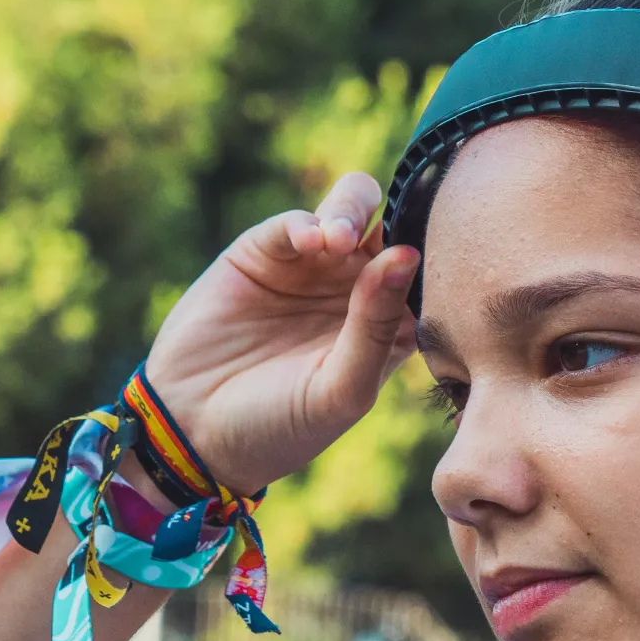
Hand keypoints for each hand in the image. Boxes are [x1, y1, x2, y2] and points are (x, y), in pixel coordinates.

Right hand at [142, 171, 418, 493]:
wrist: (195, 431)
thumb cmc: (282, 425)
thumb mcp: (341, 389)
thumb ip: (375, 326)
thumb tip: (407, 255)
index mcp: (389, 327)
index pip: (429, 278)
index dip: (440, 263)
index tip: (445, 263)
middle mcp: (357, 290)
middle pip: (396, 229)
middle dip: (399, 222)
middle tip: (387, 243)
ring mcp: (312, 268)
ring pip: (352, 209)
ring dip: (354, 212)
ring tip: (340, 240)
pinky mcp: (264, 252)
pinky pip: (297, 222)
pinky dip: (309, 223)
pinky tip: (312, 243)